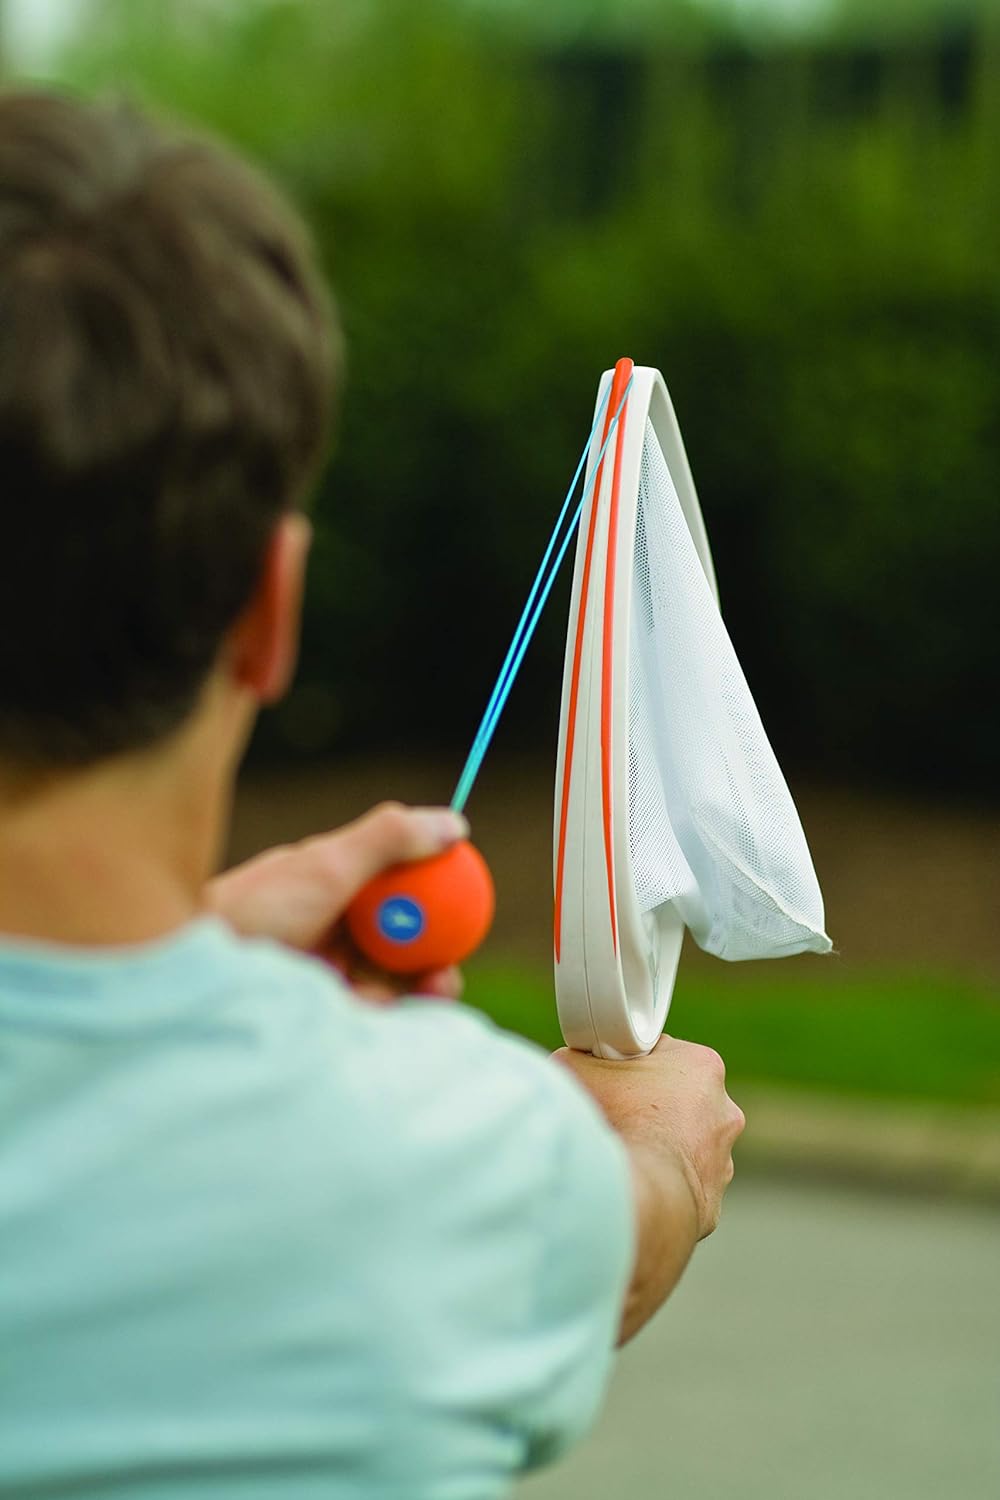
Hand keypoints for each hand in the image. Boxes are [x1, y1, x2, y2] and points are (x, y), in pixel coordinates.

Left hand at [204, 802, 468, 1001]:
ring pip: (391, 978)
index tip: (465, 904)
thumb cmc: (252, 912)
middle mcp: (331, 925)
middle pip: (401, 936)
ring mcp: (324, 971)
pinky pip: (372, 1013)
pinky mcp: (320, 1012)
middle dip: (435, 949)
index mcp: (332, 884)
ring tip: (437, 989)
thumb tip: (453, 821)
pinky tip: (396, 1012)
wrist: (193, 978)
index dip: (436, 893)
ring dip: (421, 985)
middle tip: (453, 965)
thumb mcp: (326, 866)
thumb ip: (389, 841)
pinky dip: (393, 1013)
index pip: (399, 883)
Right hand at [556, 1035, 744, 1240]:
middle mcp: (724, 1111)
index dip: (634, 1064)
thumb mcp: (578, 1068)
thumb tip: (570, 1060)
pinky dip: (662, 1185)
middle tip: (616, 1115)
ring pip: (684, 1145)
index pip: (665, 1054)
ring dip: (660, 1147)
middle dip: (648, 1105)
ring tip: (627, 1153)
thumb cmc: (617, 1122)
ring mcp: (722, 1159)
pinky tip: (638, 1184)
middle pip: (678, 1099)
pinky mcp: (711, 1201)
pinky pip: (683, 1186)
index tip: (613, 1076)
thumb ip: (578, 1056)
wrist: (639, 1191)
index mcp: (702, 1066)